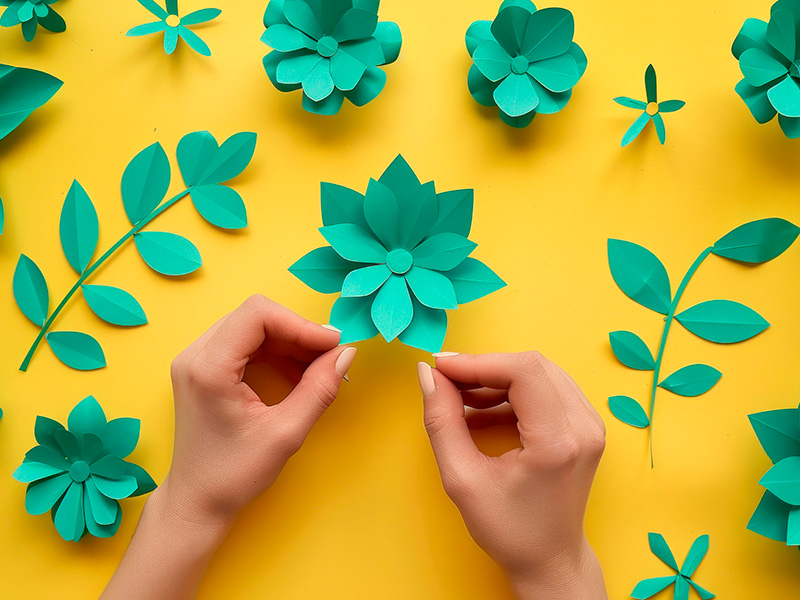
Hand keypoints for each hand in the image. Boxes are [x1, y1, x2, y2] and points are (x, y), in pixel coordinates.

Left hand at [102, 295, 356, 599]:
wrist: (196, 501)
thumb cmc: (233, 475)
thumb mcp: (285, 434)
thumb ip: (319, 389)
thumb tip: (347, 354)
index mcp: (208, 368)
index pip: (258, 315)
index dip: (301, 324)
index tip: (333, 345)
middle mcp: (196, 355)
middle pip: (256, 316)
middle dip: (298, 331)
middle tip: (331, 356)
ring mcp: (196, 359)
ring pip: (252, 326)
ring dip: (289, 341)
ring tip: (319, 366)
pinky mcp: (203, 368)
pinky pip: (245, 343)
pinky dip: (275, 351)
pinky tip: (299, 372)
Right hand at [418, 352, 606, 599]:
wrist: (550, 560)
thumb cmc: (510, 529)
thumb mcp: (462, 479)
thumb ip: (441, 422)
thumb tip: (428, 375)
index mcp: (558, 442)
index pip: (523, 371)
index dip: (478, 362)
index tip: (442, 369)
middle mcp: (583, 427)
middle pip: (532, 365)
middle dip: (484, 367)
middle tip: (446, 382)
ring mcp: (590, 425)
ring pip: (540, 372)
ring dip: (497, 378)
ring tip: (461, 399)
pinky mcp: (585, 426)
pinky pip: (547, 388)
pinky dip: (512, 391)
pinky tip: (483, 410)